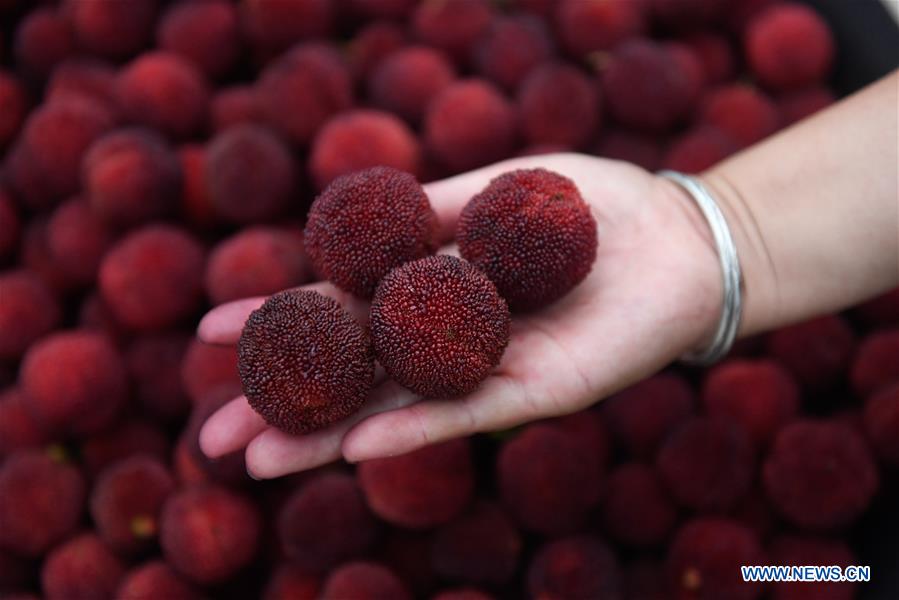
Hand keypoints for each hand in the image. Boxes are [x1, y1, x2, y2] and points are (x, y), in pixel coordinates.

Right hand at [197, 153, 722, 477]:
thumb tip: (343, 225)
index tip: (206, 332)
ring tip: (255, 461)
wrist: (674, 234)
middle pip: (349, 376)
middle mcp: (445, 339)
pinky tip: (354, 444)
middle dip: (279, 405)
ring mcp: (485, 371)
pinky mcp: (535, 391)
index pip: (335, 311)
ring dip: (324, 436)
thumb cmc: (585, 207)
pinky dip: (409, 429)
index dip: (272, 322)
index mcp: (427, 288)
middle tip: (210, 437)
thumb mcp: (491, 190)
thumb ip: (426, 210)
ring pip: (393, 408)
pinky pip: (463, 413)